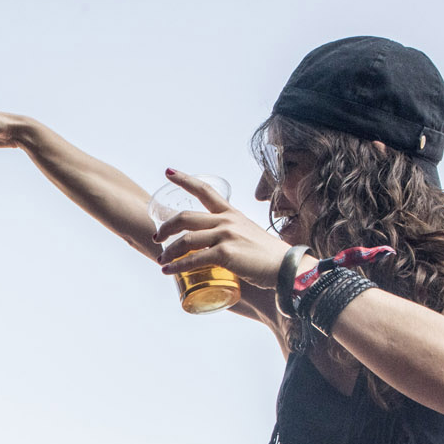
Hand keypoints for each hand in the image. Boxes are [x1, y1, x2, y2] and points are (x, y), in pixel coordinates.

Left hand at [154, 170, 294, 288]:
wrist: (286, 267)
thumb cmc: (267, 256)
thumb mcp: (247, 235)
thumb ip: (231, 236)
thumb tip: (216, 247)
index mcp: (231, 213)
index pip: (205, 191)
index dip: (185, 180)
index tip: (168, 172)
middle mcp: (226, 221)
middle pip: (186, 217)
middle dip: (166, 226)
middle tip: (157, 237)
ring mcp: (226, 236)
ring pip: (186, 239)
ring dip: (169, 251)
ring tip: (162, 260)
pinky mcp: (226, 254)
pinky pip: (193, 260)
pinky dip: (177, 266)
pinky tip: (168, 271)